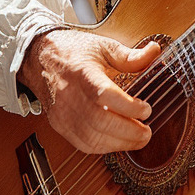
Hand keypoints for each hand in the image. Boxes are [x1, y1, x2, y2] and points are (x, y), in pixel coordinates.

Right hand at [18, 29, 160, 154]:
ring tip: (138, 139)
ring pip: (91, 138)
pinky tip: (118, 142)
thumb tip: (154, 51)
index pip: (104, 95)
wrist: (39, 59)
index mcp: (82, 73)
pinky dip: (103, 147)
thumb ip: (129, 55)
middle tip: (147, 132)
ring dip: (118, 143)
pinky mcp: (59, 125)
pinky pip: (82, 144)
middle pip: (99, 122)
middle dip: (128, 132)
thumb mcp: (103, 46)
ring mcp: (62, 114)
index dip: (128, 107)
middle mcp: (70, 96)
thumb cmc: (72, 52)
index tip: (146, 110)